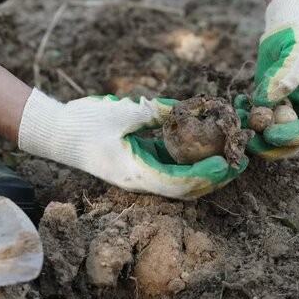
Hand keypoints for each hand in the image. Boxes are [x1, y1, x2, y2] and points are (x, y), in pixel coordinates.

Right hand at [18, 90, 246, 199]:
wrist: (57, 134)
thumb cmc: (83, 124)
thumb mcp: (121, 113)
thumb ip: (156, 112)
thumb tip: (189, 108)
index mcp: (134, 173)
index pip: (178, 183)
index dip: (206, 176)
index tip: (228, 162)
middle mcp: (139, 181)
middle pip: (185, 189)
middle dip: (215, 178)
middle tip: (241, 161)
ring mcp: (140, 175)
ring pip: (181, 183)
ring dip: (207, 173)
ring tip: (232, 156)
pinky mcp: (140, 166)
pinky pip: (171, 170)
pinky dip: (192, 163)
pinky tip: (208, 148)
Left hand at [235, 0, 298, 159]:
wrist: (292, 32)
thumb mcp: (297, 57)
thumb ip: (284, 80)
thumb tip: (265, 102)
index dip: (287, 138)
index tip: (266, 132)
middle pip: (288, 145)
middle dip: (265, 143)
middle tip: (245, 134)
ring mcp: (290, 119)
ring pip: (270, 139)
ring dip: (252, 130)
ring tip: (240, 109)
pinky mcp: (273, 112)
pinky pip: (260, 125)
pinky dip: (248, 118)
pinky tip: (241, 101)